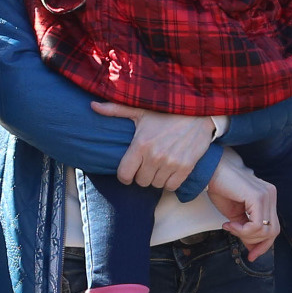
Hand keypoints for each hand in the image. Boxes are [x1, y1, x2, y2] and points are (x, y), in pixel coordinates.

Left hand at [91, 103, 213, 191]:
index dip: (125, 175)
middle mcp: (155, 156)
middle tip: (147, 164)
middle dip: (142, 174)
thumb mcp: (140, 110)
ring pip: (156, 185)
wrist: (198, 112)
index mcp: (140, 144)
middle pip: (140, 181)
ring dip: (156, 178)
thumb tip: (92, 106)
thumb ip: (116, 110)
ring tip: (159, 165)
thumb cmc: (166, 111)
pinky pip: (171, 186)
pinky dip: (170, 181)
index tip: (129, 171)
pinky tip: (170, 170)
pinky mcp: (185, 167)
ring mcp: (171, 163)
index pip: (124, 175)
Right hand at [205, 165, 277, 258]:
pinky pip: (256, 226)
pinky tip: (231, 224)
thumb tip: (253, 248)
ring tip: (231, 227)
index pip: (274, 227)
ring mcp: (267, 195)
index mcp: (268, 197)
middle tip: (241, 243)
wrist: (210, 172)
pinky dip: (243, 231)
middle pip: (273, 231)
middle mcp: (271, 195)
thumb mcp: (236, 216)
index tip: (252, 255)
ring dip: (246, 235)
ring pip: (266, 231)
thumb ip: (247, 230)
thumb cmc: (220, 189)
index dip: (264, 245)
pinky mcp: (259, 197)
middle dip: (257, 243)